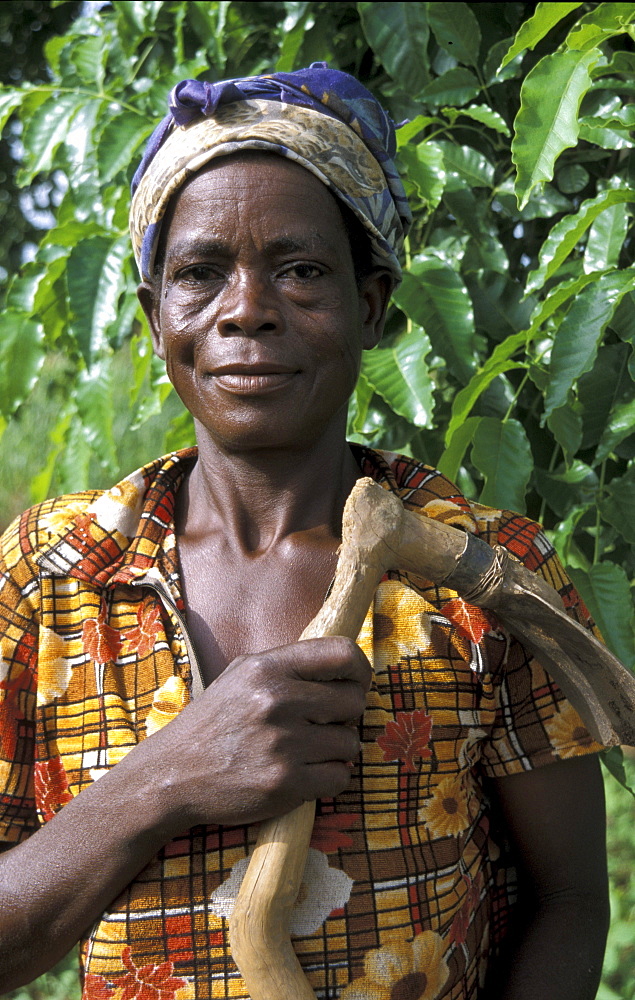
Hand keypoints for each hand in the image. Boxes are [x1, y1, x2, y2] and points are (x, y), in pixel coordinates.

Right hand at [141, 636, 370, 830]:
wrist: (173, 774)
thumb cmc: (214, 722)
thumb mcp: (241, 674)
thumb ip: (288, 664)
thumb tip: (345, 664)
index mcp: (267, 668)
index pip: (342, 653)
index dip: (359, 670)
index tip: (355, 683)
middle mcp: (276, 701)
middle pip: (353, 700)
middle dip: (346, 714)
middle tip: (324, 724)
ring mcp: (282, 744)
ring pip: (350, 742)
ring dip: (336, 749)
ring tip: (308, 750)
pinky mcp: (286, 783)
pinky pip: (341, 777)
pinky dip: (330, 778)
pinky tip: (306, 773)